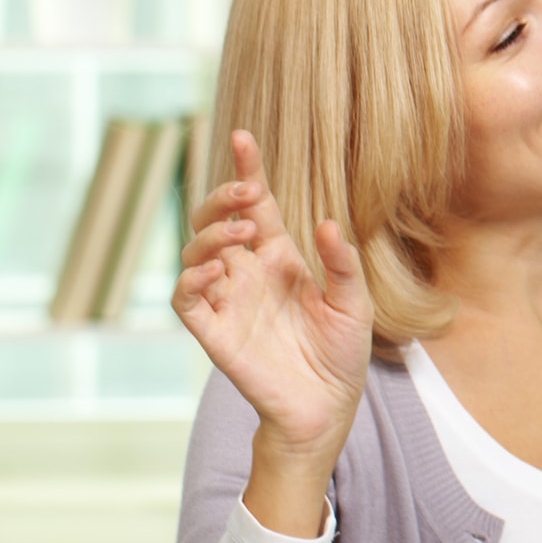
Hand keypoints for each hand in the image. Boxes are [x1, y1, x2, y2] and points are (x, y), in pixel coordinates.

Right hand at [173, 130, 373, 534]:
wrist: (329, 405)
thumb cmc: (342, 352)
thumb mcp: (354, 302)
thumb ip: (341, 263)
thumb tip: (325, 223)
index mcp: (281, 258)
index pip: (256, 206)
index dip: (247, 170)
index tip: (244, 137)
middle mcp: (249, 273)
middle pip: (217, 222)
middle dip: (221, 198)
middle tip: (244, 190)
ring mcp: (228, 300)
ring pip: (195, 254)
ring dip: (211, 236)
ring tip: (239, 236)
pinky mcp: (214, 332)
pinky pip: (187, 299)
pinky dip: (193, 279)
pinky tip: (217, 270)